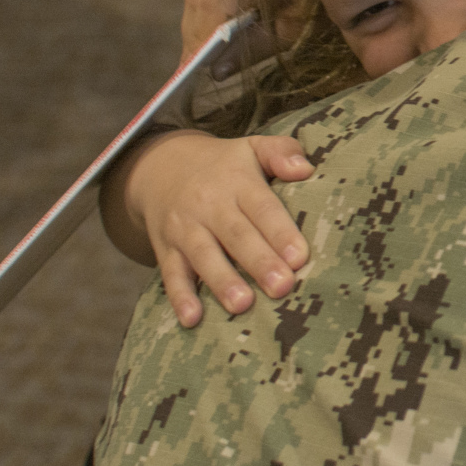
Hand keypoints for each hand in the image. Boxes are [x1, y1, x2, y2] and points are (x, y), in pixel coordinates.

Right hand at [118, 130, 315, 325]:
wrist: (160, 167)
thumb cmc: (224, 164)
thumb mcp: (253, 146)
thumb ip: (282, 151)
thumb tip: (305, 168)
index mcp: (238, 181)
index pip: (262, 207)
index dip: (280, 232)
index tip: (299, 257)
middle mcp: (209, 205)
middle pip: (236, 235)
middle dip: (259, 262)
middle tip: (281, 287)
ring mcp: (185, 228)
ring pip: (204, 256)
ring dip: (222, 282)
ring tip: (243, 305)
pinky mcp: (165, 248)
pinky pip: (170, 274)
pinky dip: (180, 297)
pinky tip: (192, 319)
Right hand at [180, 0, 288, 77]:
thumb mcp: (296, 28)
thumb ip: (255, 48)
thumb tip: (215, 72)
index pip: (211, 5)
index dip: (197, 39)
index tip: (188, 69)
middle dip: (194, 35)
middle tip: (189, 69)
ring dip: (198, 25)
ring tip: (198, 58)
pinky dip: (209, 13)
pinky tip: (213, 36)